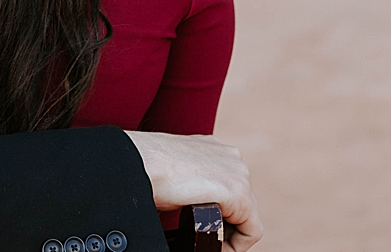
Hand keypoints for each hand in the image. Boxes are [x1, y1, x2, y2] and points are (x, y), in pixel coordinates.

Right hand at [124, 132, 260, 249]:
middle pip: (242, 202)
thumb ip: (189, 179)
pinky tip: (216, 249)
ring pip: (248, 216)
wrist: (138, 162)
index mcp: (214, 149)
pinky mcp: (240, 193)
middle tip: (203, 238)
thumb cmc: (144, 167)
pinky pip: (252, 230)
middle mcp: (231, 156)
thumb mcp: (174, 170)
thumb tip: (189, 201)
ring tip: (207, 243)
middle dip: (226, 225)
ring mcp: (239, 172)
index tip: (202, 228)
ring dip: (229, 234)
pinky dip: (236, 246)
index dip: (220, 214)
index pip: (229, 187)